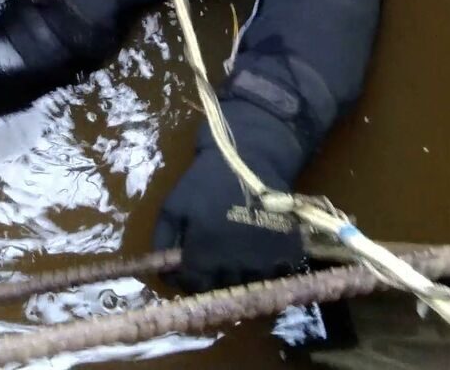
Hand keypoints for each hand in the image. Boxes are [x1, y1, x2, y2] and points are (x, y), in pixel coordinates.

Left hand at [153, 102, 307, 291]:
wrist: (249, 160)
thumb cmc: (206, 181)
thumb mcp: (173, 206)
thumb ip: (163, 241)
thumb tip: (162, 271)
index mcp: (203, 254)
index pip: (193, 285)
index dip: (188, 279)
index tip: (188, 268)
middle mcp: (233, 264)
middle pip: (220, 289)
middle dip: (212, 278)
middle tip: (211, 261)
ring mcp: (262, 261)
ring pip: (248, 285)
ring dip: (239, 276)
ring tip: (234, 256)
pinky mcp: (286, 254)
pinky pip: (276, 275)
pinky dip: (267, 270)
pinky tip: (258, 253)